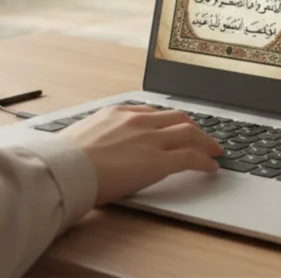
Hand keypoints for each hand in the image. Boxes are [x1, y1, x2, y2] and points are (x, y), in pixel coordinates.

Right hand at [58, 104, 223, 205]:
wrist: (67, 167)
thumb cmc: (66, 158)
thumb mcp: (81, 136)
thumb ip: (97, 137)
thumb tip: (94, 149)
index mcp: (118, 112)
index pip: (153, 112)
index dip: (169, 121)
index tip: (174, 127)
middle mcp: (138, 120)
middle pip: (176, 117)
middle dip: (193, 126)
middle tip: (203, 136)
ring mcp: (150, 139)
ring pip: (189, 132)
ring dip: (205, 141)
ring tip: (214, 150)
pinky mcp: (158, 161)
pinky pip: (190, 157)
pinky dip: (204, 160)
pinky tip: (211, 166)